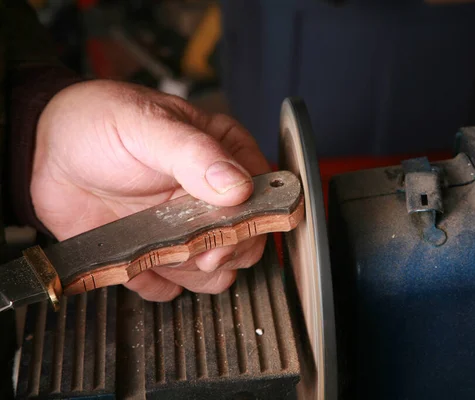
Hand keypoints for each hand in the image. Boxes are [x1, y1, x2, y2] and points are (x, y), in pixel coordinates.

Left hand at [32, 80, 270, 300]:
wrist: (45, 152)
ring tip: (157, 247)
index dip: (254, 218)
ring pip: (216, 273)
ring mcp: (186, 230)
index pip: (265, 196)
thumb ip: (196, 154)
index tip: (226, 227)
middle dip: (220, 250)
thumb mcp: (149, 126)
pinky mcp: (158, 255)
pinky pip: (172, 286)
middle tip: (190, 242)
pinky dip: (155, 281)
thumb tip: (239, 186)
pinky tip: (136, 257)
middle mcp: (211, 198)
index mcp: (224, 157)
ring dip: (189, 270)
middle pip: (246, 242)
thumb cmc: (98, 124)